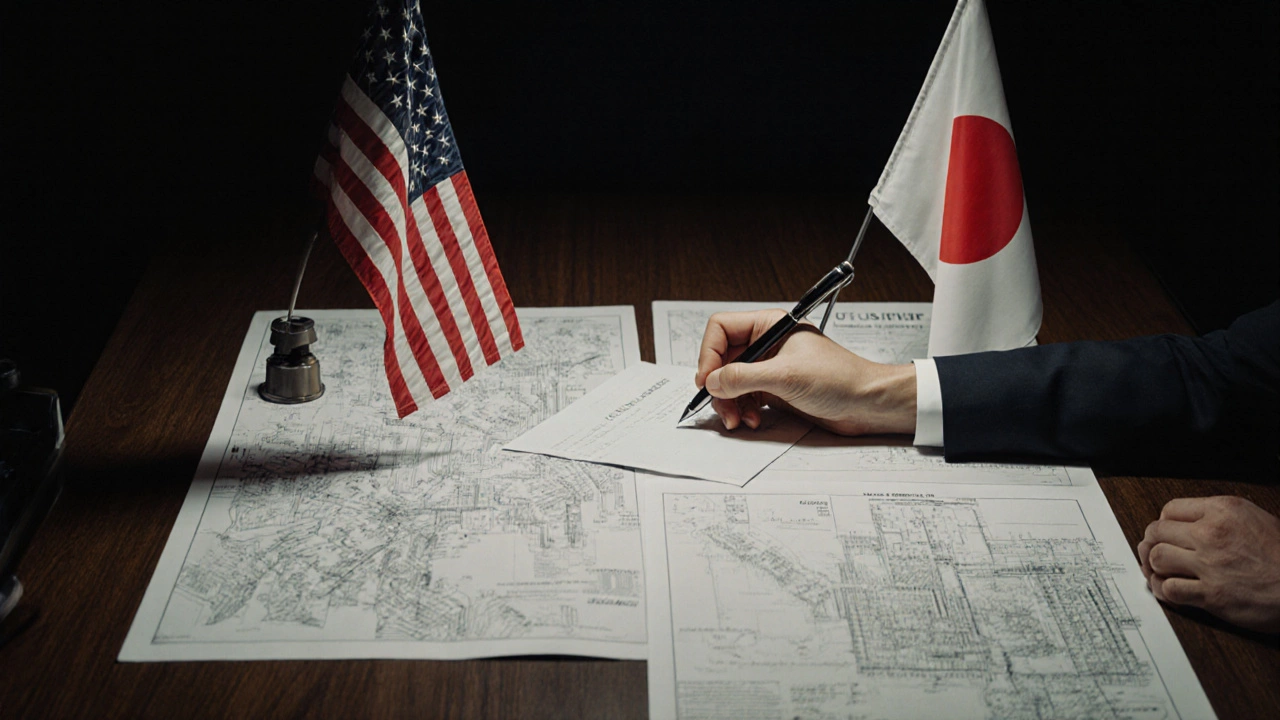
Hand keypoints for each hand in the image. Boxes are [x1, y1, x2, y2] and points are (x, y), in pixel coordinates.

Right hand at [694, 309, 916, 435]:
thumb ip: (743, 378)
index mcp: (769, 326)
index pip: (721, 329)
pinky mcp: (774, 389)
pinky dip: (742, 410)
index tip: (707, 380)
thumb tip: (712, 382)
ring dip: (729, 402)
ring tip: (738, 419)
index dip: (709, 354)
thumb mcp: (786, 376)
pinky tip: (753, 419)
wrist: (868, 403)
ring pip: (730, 382)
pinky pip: (744, 397)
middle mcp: (766, 344)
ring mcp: (769, 367)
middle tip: (722, 407)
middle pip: (722, 359)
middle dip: (719, 385)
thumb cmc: (840, 378)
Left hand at [1138, 496, 1279, 633]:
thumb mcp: (1257, 519)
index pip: (1171, 508)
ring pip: (1157, 558)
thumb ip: (1222, 517)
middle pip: (1157, 531)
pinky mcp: (1212, 594)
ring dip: (1154, 566)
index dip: (1164, 522)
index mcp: (1224, 511)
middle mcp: (1211, 534)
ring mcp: (1210, 564)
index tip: (1166, 532)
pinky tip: (1169, 590)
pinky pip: (1169, 589)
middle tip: (1155, 552)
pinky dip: (1163, 590)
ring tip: (1160, 570)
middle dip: (1152, 542)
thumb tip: (1191, 522)